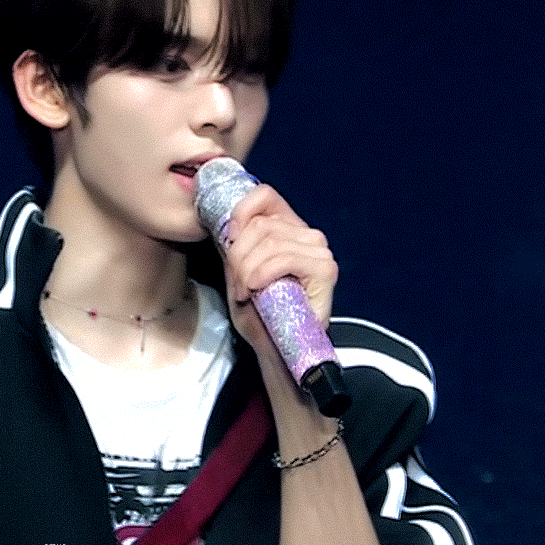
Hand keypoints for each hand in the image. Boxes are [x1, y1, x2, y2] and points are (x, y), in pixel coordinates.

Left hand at [221, 184, 337, 361]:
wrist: (277, 348)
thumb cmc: (259, 312)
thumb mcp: (237, 270)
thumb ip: (233, 244)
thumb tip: (219, 222)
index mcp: (286, 226)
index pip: (263, 195)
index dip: (239, 214)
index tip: (227, 241)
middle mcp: (306, 234)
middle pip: (260, 224)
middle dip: (237, 256)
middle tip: (236, 284)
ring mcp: (319, 250)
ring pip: (269, 242)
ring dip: (246, 270)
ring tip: (244, 292)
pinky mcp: (325, 269)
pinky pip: (284, 258)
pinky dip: (261, 275)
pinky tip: (256, 291)